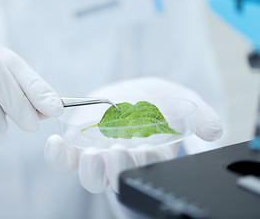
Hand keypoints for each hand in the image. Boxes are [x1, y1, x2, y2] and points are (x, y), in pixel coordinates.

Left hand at [45, 77, 222, 192]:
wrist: (130, 93)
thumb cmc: (156, 101)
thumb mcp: (182, 102)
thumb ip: (199, 116)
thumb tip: (214, 130)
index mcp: (148, 157)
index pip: (147, 169)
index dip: (147, 164)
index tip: (148, 150)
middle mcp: (122, 161)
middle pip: (117, 178)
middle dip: (119, 168)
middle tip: (120, 152)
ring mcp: (97, 155)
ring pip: (91, 176)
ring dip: (92, 170)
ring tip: (95, 153)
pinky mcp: (76, 145)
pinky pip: (63, 161)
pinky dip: (57, 157)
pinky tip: (56, 144)